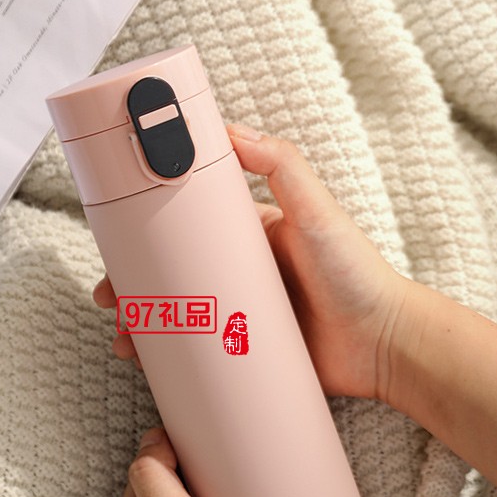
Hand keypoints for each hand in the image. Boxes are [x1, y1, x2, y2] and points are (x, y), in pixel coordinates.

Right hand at [95, 125, 408, 399]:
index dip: (148, 241)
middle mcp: (240, 276)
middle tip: (111, 302)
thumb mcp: (318, 212)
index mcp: (250, 239)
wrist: (385, 345)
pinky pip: (202, 357)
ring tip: (126, 343)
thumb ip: (282, 165)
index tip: (120, 250)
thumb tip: (230, 128)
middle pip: (173, 280)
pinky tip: (151, 368)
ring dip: (146, 330)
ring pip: (180, 321)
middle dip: (135, 292)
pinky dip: (173, 361)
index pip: (187, 233)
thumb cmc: (357, 275)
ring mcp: (242, 317)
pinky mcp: (248, 353)